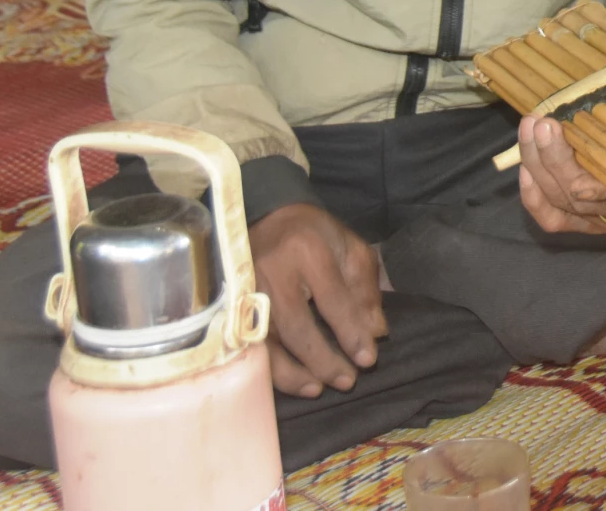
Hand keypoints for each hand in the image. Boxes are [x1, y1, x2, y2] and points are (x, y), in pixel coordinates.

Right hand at [248, 203, 387, 397]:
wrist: (267, 217)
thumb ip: (365, 289)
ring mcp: (245, 291)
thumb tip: (375, 333)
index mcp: (308, 251)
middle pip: (298, 327)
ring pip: (269, 342)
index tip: (368, 360)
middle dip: (325, 360)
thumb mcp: (350, 249)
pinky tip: (293, 382)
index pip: (333, 301)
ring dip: (295, 373)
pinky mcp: (230, 307)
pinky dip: (272, 369)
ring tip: (320, 388)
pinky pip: (250, 346)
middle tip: (348, 381)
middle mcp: (272, 272)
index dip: (351, 333)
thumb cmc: (314, 235)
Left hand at [518, 83, 605, 234]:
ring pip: (562, 202)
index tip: (567, 122)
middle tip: (543, 118)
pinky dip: (534, 197)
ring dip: (539, 165)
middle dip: (553, 157)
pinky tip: (524, 167)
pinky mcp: (588, 220)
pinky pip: (554, 219)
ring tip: (533, 125)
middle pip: (579, 195)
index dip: (581, 164)